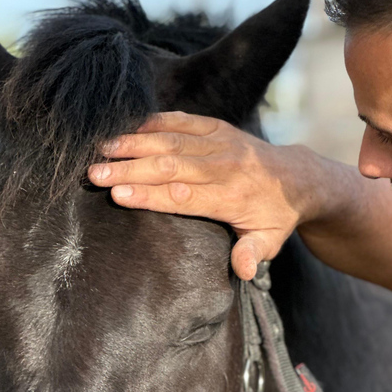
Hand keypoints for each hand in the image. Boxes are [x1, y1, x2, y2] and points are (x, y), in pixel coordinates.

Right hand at [87, 111, 317, 280]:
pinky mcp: (218, 127)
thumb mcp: (270, 240)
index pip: (184, 196)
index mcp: (231, 197)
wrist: (297, 176)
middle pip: (170, 166)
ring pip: (173, 141)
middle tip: (95, 173)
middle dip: (131, 169)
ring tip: (103, 148)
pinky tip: (130, 127)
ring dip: (136, 143)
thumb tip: (242, 270)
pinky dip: (156, 122)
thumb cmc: (275, 214)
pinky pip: (184, 121)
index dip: (149, 194)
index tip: (117, 194)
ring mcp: (221, 143)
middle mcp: (224, 167)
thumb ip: (252, 253)